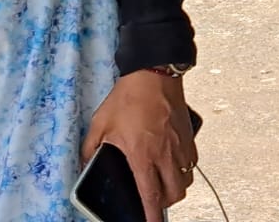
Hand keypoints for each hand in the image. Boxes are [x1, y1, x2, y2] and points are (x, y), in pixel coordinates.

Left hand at [82, 69, 197, 214]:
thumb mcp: (100, 123)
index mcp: (142, 156)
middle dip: (165, 203)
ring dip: (176, 186)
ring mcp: (180, 145)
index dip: (152, 216)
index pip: (151, 197)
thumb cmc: (129, 96)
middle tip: (154, 200)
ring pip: (186, 179)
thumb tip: (86, 162)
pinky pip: (191, 161)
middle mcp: (165, 155)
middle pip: (174, 194)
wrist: (154, 72)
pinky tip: (173, 161)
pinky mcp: (188, 135)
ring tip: (164, 182)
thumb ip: (91, 147)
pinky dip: (184, 168)